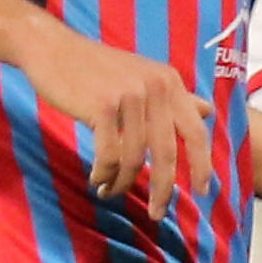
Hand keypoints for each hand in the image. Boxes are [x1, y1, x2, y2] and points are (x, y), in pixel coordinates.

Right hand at [23, 24, 213, 220]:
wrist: (54, 49)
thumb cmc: (98, 69)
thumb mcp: (143, 77)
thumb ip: (174, 98)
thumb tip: (207, 111)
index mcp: (170, 82)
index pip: (196, 131)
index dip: (202, 166)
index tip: (202, 193)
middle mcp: (156, 87)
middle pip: (167, 152)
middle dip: (163, 189)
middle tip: (156, 212)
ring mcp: (130, 95)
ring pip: (134, 158)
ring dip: (121, 183)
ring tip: (109, 191)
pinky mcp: (103, 105)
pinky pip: (109, 155)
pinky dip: (103, 174)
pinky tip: (97, 179)